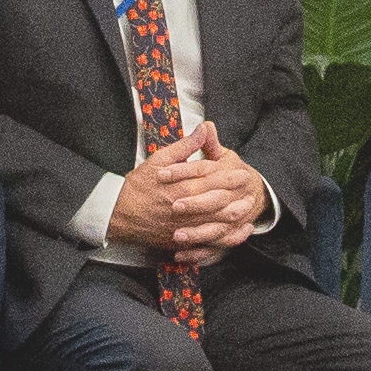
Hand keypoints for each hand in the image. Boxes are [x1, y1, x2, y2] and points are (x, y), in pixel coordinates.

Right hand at [112, 127, 267, 260]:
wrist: (119, 214)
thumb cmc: (138, 185)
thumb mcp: (159, 159)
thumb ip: (185, 146)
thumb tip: (204, 128)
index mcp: (183, 186)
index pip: (214, 180)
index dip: (231, 177)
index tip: (243, 173)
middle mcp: (187, 208)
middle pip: (220, 202)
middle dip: (238, 196)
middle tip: (251, 190)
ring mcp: (185, 227)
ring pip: (217, 223)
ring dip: (235, 216)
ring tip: (247, 209)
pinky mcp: (181, 240)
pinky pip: (208, 242)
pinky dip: (224, 237)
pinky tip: (234, 232)